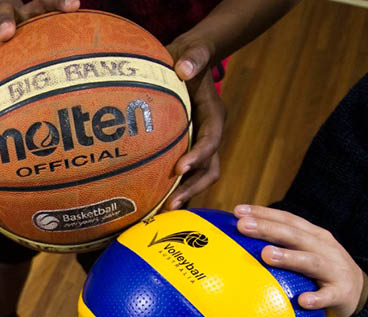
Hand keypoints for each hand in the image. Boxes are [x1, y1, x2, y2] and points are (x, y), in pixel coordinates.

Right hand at [0, 0, 79, 95]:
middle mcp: (6, 17)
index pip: (45, 0)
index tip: (75, 5)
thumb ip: (72, 29)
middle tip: (7, 32)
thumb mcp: (50, 21)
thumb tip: (114, 49)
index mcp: (29, 9)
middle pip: (4, 15)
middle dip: (4, 22)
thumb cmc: (34, 22)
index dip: (60, 2)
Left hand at [163, 66, 224, 209]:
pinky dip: (174, 190)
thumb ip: (192, 58)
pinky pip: (185, 176)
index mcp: (214, 115)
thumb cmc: (187, 59)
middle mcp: (211, 134)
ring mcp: (200, 146)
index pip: (211, 140)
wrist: (188, 63)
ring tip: (162, 213)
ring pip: (200, 177)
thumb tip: (184, 68)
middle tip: (171, 205)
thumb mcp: (191, 53)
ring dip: (185, 195)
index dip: (198, 155)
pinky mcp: (188, 151)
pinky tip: (153, 204)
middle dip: (193, 188)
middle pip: (210, 168)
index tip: (179, 168)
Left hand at [234, 204, 367, 316]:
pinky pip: (328, 296)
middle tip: (243, 226)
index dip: (264, 213)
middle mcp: (323, 248)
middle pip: (294, 235)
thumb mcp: (304, 251)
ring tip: (266, 255)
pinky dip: (317, 298)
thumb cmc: (320, 270)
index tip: (238, 211)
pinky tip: (302, 301)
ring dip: (289, 257)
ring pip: (311, 262)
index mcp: (313, 236)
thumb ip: (280, 245)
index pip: (287, 220)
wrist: (361, 292)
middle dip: (268, 229)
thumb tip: (239, 242)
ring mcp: (334, 269)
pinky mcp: (341, 293)